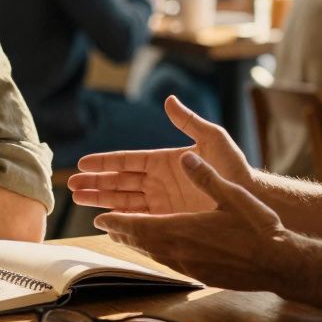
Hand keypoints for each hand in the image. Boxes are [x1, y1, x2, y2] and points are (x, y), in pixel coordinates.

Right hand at [68, 96, 251, 213]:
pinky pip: (139, 219)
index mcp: (163, 160)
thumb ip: (189, 121)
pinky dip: (121, 220)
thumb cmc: (234, 167)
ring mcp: (162, 201)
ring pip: (124, 200)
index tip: (83, 164)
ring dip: (101, 200)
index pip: (127, 160)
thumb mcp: (212, 138)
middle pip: (119, 181)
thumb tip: (169, 100)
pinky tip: (104, 221)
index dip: (104, 162)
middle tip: (71, 187)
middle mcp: (159, 181)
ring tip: (79, 201)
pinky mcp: (168, 219)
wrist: (250, 199)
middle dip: (95, 184)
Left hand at [95, 152, 290, 291]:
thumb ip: (205, 175)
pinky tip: (158, 249)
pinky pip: (168, 262)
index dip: (117, 221)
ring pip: (152, 253)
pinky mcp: (200, 274)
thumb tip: (185, 155)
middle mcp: (180, 250)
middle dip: (120, 231)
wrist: (278, 264)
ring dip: (135, 243)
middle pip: (140, 241)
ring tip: (124, 236)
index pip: (138, 225)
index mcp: (182, 229)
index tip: (101, 217)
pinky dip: (154, 252)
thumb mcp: (231, 194)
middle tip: (104, 224)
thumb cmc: (257, 227)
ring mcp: (189, 265)